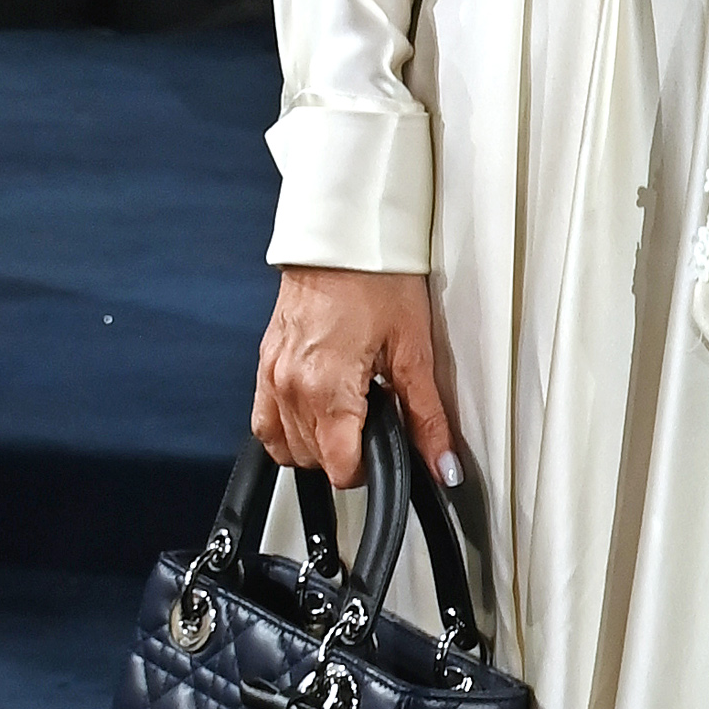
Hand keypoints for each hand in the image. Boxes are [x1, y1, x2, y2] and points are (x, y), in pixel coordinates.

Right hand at [252, 268, 458, 486]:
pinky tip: (317, 409)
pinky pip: (265, 421)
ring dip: (317, 445)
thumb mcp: (414, 351)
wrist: (343, 238)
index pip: (339, 469)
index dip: (370, 469)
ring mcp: (272, 375)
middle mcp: (290, 386)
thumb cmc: (379, 280)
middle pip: (313, 462)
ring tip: (349, 413)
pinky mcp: (265, 362)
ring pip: (285, 447)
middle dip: (347, 453)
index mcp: (327, 387)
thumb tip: (443, 465)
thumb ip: (427, 418)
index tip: (386, 448)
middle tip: (375, 420)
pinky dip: (289, 428)